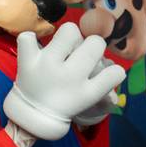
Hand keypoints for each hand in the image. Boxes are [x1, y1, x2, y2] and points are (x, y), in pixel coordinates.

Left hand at [3, 23, 125, 140]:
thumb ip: (107, 85)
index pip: (115, 73)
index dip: (114, 70)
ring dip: (70, 37)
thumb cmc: (67, 102)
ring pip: (69, 31)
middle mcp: (69, 76)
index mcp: (87, 91)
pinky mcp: (27, 61)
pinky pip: (27, 38)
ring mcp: (47, 65)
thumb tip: (118, 72)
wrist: (34, 115)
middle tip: (83, 54)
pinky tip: (37, 49)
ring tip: (64, 47)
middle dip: (94, 45)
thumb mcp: (90, 100)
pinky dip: (31, 40)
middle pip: (95, 43)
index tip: (107, 73)